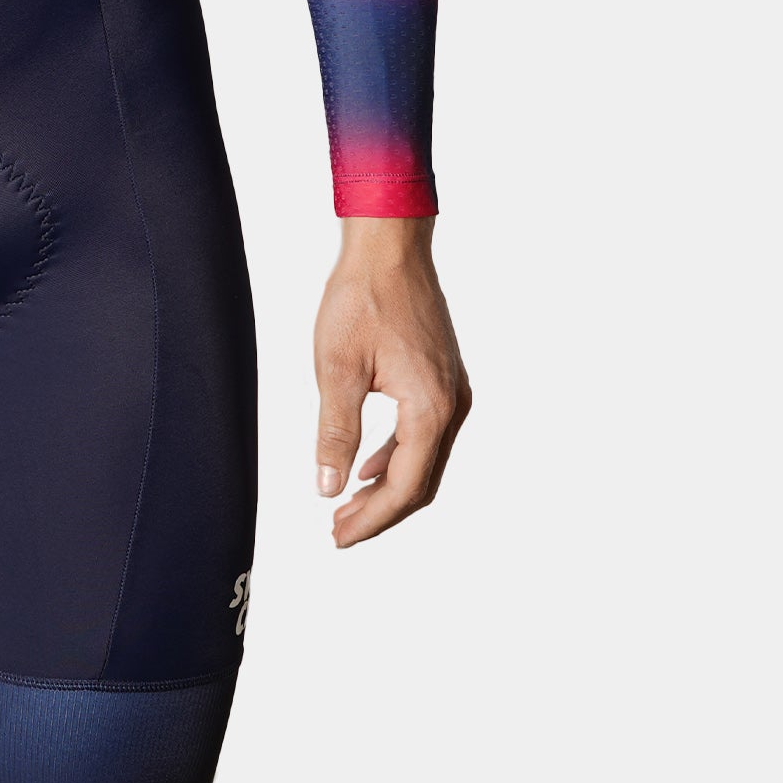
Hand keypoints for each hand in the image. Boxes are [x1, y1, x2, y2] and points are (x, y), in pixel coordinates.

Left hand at [313, 216, 470, 547]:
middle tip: (339, 530)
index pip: (404, 486)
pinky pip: (426, 433)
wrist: (389, 247)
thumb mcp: (336, 368)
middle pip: (420, 481)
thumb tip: (329, 487)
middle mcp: (452, 404)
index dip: (371, 519)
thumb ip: (335, 432)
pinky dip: (397, 456)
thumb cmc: (361, 298)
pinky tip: (369, 464)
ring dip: (388, 485)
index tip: (338, 536)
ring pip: (425, 459)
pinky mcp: (444, 377)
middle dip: (380, 511)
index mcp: (430, 408)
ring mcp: (453, 391)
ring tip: (348, 505)